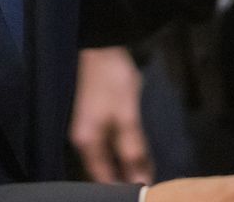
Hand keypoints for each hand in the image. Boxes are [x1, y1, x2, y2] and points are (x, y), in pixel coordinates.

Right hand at [71, 46, 150, 183]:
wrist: (102, 47)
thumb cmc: (113, 81)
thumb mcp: (127, 117)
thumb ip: (133, 150)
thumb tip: (141, 181)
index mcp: (86, 143)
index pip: (103, 179)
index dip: (123, 189)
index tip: (144, 194)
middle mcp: (83, 141)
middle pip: (104, 171)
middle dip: (126, 179)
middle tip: (150, 186)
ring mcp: (89, 131)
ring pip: (108, 159)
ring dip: (126, 167)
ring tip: (148, 173)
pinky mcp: (96, 122)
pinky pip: (110, 147)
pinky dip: (124, 154)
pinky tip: (139, 156)